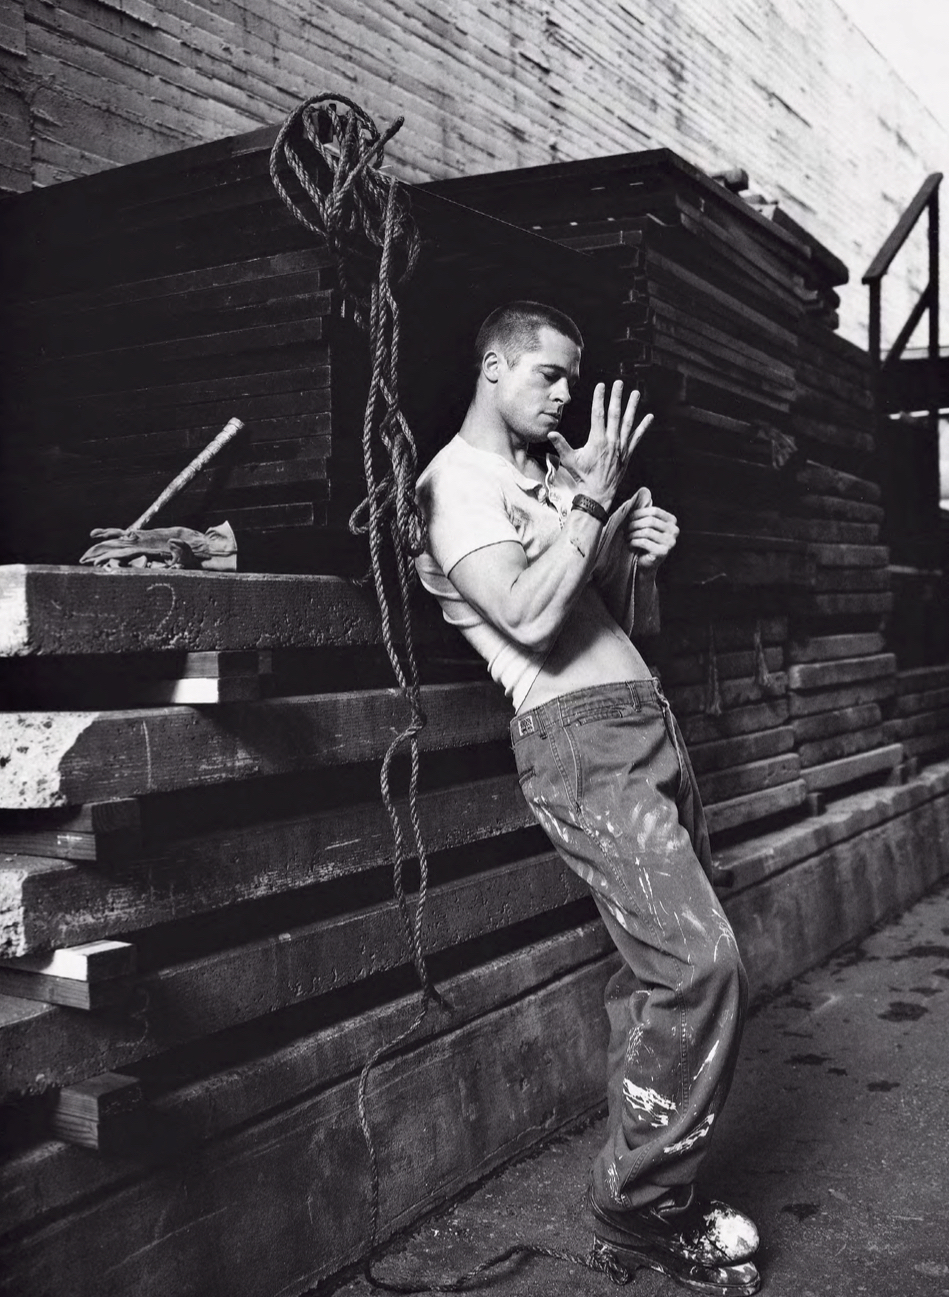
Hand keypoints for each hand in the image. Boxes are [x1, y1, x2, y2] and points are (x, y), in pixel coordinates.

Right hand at [548, 381, 651, 509]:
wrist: (597, 493)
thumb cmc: (582, 477)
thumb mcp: (569, 460)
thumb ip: (561, 444)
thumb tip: (550, 433)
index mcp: (597, 440)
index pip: (598, 414)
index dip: (599, 398)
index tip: (601, 386)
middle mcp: (611, 441)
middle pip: (615, 414)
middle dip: (616, 397)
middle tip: (619, 383)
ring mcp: (621, 447)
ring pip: (628, 423)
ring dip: (632, 407)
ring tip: (635, 393)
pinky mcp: (627, 454)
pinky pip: (637, 438)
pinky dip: (643, 427)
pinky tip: (649, 417)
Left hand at [623, 503, 678, 568]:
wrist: (647, 564)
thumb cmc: (646, 542)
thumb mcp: (647, 527)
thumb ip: (645, 515)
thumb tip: (635, 500)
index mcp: (672, 521)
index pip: (655, 511)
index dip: (640, 512)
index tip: (630, 517)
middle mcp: (674, 531)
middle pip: (650, 521)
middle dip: (634, 524)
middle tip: (626, 529)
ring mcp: (670, 542)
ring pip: (646, 532)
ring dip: (633, 534)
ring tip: (627, 537)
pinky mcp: (663, 552)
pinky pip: (644, 542)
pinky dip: (633, 542)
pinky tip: (630, 544)